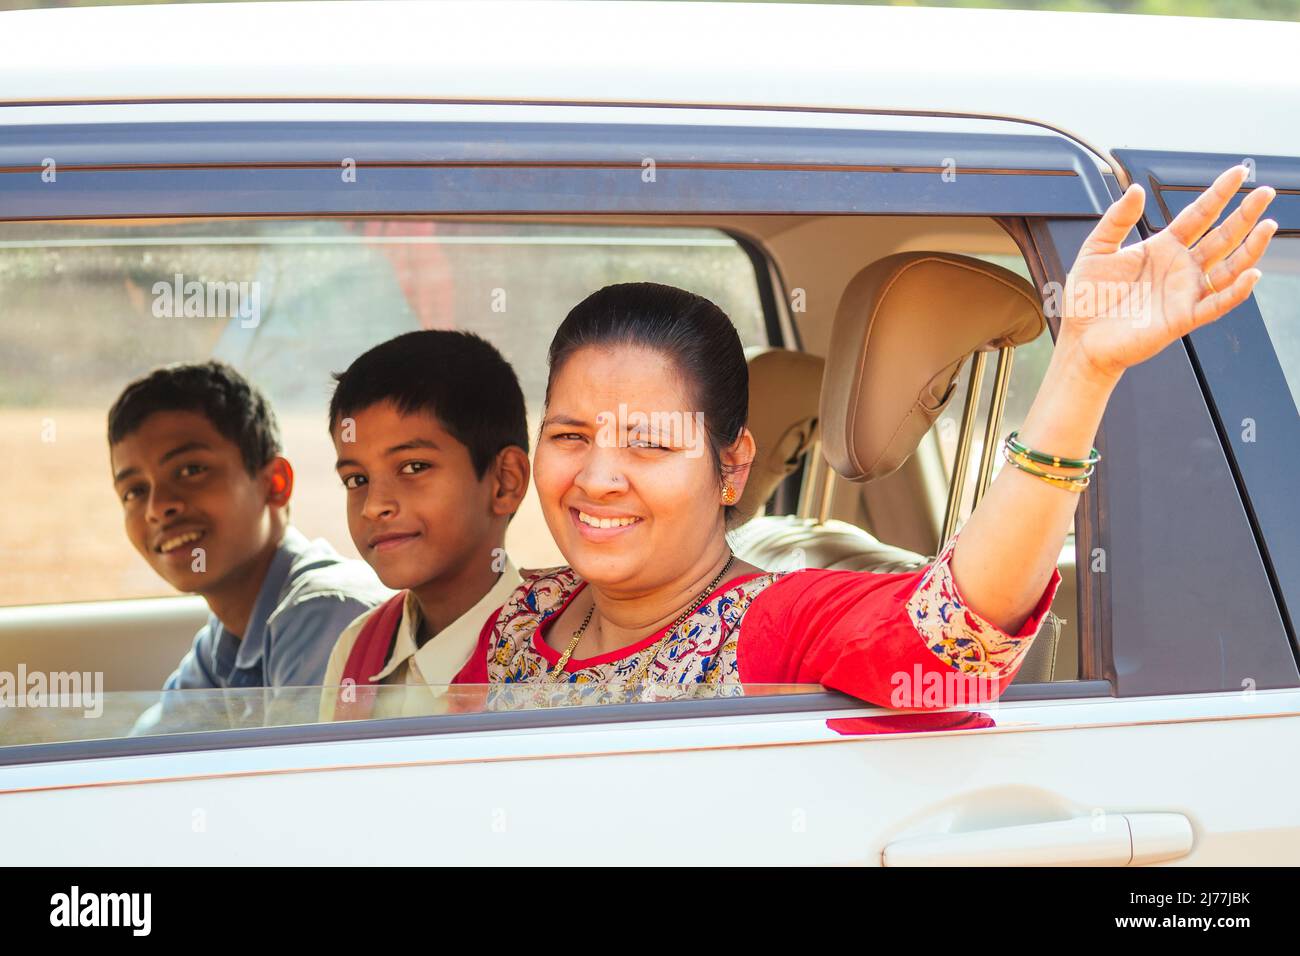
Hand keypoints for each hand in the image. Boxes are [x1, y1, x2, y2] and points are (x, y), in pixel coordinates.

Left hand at [1057, 165, 1277, 383]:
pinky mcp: (1183, 318)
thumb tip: (1136, 188)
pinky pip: (1217, 303)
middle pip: (1221, 237)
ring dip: (1251, 248)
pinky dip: (1236, 291)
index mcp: (1162, 248)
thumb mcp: (1096, 250)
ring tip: (1268, 225)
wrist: (1081, 340)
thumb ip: (1117, 219)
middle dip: (1245, 215)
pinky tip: (1251, 274)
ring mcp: (1185, 292)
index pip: (1198, 215)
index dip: (1219, 194)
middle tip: (1266, 192)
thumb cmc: (1087, 298)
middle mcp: (1180, 268)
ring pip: (1229, 268)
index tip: (1239, 172)